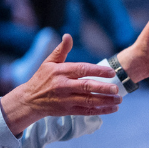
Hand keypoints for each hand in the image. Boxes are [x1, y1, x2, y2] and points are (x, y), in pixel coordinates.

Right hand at [0, 35, 120, 134]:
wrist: (29, 100)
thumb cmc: (42, 78)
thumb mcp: (49, 62)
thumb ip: (61, 50)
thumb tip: (68, 36)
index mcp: (60, 72)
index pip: (81, 69)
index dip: (97, 70)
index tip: (111, 72)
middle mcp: (63, 86)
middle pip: (86, 87)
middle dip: (102, 88)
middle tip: (116, 89)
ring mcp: (65, 100)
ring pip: (88, 101)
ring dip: (105, 101)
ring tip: (118, 99)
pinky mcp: (67, 111)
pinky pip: (86, 111)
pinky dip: (100, 111)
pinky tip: (112, 108)